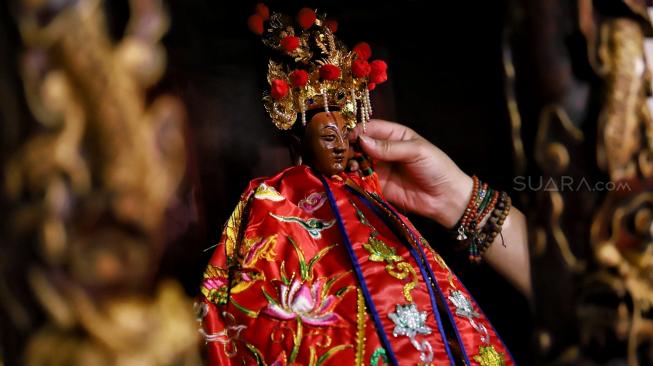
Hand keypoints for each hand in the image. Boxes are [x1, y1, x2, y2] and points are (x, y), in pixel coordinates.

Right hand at [350, 119, 472, 228]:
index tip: (346, 137)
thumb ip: (389, 148)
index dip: (358, 131)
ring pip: (358, 163)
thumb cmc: (436, 168)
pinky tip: (349, 178)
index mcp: (395, 135)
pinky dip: (353, 179)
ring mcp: (380, 168)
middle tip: (341, 154)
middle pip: (360, 145)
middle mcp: (384, 150)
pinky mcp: (378, 186)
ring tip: (347, 166)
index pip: (371, 128)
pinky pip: (361, 180)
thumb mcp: (416, 151)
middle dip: (350, 148)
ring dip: (350, 164)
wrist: (446, 198)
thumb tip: (363, 141)